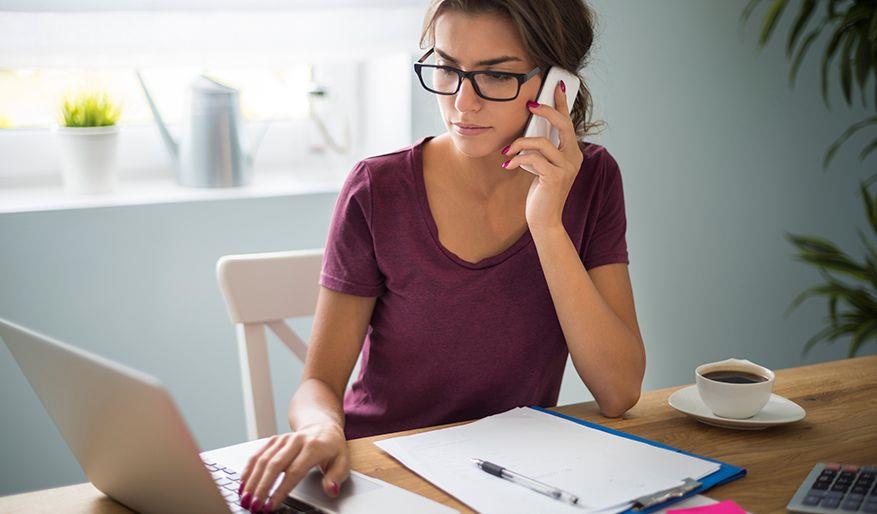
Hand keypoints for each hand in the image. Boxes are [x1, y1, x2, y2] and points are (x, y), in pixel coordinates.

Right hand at [237, 423, 348, 511]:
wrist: (322, 424)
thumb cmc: (332, 446)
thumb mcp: (342, 461)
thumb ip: (336, 477)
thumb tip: (331, 490)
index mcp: (313, 447)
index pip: (294, 471)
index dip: (281, 490)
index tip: (271, 505)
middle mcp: (296, 441)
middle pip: (274, 465)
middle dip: (262, 487)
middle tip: (254, 505)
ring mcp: (283, 439)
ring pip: (263, 459)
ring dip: (252, 480)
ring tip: (245, 498)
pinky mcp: (274, 440)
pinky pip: (258, 453)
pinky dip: (248, 468)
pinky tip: (243, 482)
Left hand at [501, 80, 583, 232]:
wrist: (544, 220)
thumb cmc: (541, 192)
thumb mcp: (542, 166)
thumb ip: (541, 150)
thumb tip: (527, 131)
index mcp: (572, 152)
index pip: (568, 122)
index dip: (562, 103)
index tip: (556, 85)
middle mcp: (574, 157)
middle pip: (563, 124)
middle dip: (546, 111)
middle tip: (529, 105)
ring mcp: (567, 167)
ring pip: (542, 142)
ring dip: (520, 143)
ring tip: (507, 151)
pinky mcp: (555, 177)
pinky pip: (533, 158)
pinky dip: (517, 159)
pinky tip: (507, 165)